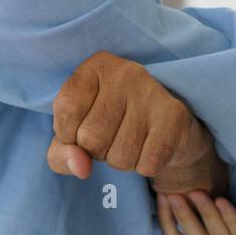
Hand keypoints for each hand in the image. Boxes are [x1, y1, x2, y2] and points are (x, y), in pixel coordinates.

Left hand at [46, 51, 226, 193]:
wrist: (167, 124)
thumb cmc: (110, 125)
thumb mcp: (74, 133)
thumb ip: (60, 153)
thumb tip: (81, 167)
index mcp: (96, 66)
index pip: (66, 109)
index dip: (68, 133)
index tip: (80, 127)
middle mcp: (126, 72)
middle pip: (91, 137)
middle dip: (97, 151)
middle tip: (112, 136)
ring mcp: (152, 92)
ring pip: (120, 156)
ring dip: (122, 161)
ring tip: (132, 140)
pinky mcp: (175, 115)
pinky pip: (147, 164)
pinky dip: (145, 166)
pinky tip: (151, 147)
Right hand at [156, 189, 235, 234]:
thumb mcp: (229, 198)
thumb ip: (208, 190)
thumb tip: (182, 161)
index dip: (165, 219)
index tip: (159, 194)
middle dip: (180, 215)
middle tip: (170, 192)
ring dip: (203, 215)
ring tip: (195, 192)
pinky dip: (229, 219)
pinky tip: (222, 201)